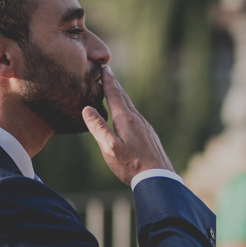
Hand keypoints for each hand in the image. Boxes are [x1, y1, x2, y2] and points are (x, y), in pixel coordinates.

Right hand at [83, 66, 173, 184]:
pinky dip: (128, 109)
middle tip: (108, 73)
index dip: (108, 81)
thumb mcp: (109, 148)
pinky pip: (136, 117)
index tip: (104, 69)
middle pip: (124, 98)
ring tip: (115, 91)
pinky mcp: (149, 135)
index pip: (115, 95)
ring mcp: (145, 127)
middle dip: (115, 85)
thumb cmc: (131, 165)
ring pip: (131, 107)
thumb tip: (87, 108)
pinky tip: (127, 116)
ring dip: (122, 97)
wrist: (158, 178)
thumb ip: (98, 128)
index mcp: (126, 119)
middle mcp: (137, 119)